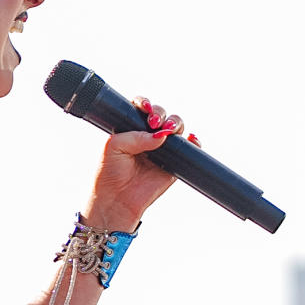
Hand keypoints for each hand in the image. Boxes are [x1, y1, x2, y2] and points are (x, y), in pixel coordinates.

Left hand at [85, 96, 194, 231]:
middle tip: (154, 123)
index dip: (146, 104)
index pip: (143, 108)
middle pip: (163, 115)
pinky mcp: (174, 164)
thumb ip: (136, 136)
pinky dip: (194, 141)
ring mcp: (163, 149)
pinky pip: (189, 148)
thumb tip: (161, 136)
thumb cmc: (110, 173)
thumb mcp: (114, 146)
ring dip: (176, 123)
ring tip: (169, 131)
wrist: (116, 200)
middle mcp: (148, 136)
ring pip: (177, 128)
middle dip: (161, 114)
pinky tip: (191, 139)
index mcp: (132, 128)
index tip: (145, 108)